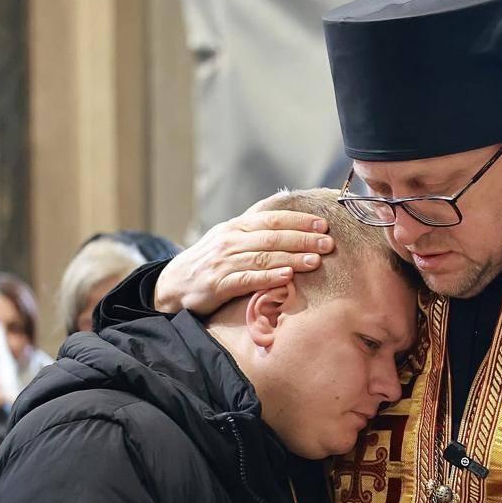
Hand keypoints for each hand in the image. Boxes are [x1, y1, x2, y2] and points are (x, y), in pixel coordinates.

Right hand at [154, 207, 334, 314]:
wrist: (173, 284)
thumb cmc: (209, 261)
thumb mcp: (228, 238)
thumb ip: (254, 229)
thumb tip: (286, 217)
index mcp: (235, 226)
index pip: (272, 219)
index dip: (299, 221)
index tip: (322, 225)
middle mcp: (230, 240)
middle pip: (272, 237)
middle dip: (303, 239)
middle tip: (328, 243)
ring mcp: (224, 262)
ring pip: (263, 257)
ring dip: (292, 257)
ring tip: (315, 260)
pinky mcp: (219, 284)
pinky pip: (248, 279)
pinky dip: (269, 276)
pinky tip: (286, 276)